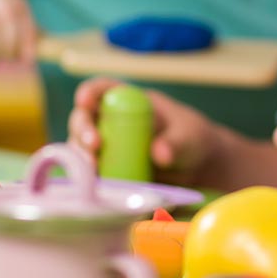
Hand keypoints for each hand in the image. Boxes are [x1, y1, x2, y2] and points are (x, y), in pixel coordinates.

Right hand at [68, 77, 221, 185]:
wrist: (196, 170)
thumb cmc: (192, 140)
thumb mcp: (190, 137)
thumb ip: (177, 143)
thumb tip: (159, 153)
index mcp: (129, 101)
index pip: (102, 89)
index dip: (90, 92)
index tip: (85, 101)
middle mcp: (109, 122)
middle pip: (83, 120)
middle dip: (83, 130)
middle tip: (94, 146)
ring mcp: (105, 148)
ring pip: (80, 148)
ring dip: (81, 158)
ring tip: (94, 170)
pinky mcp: (105, 172)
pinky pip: (89, 174)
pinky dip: (89, 180)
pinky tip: (96, 188)